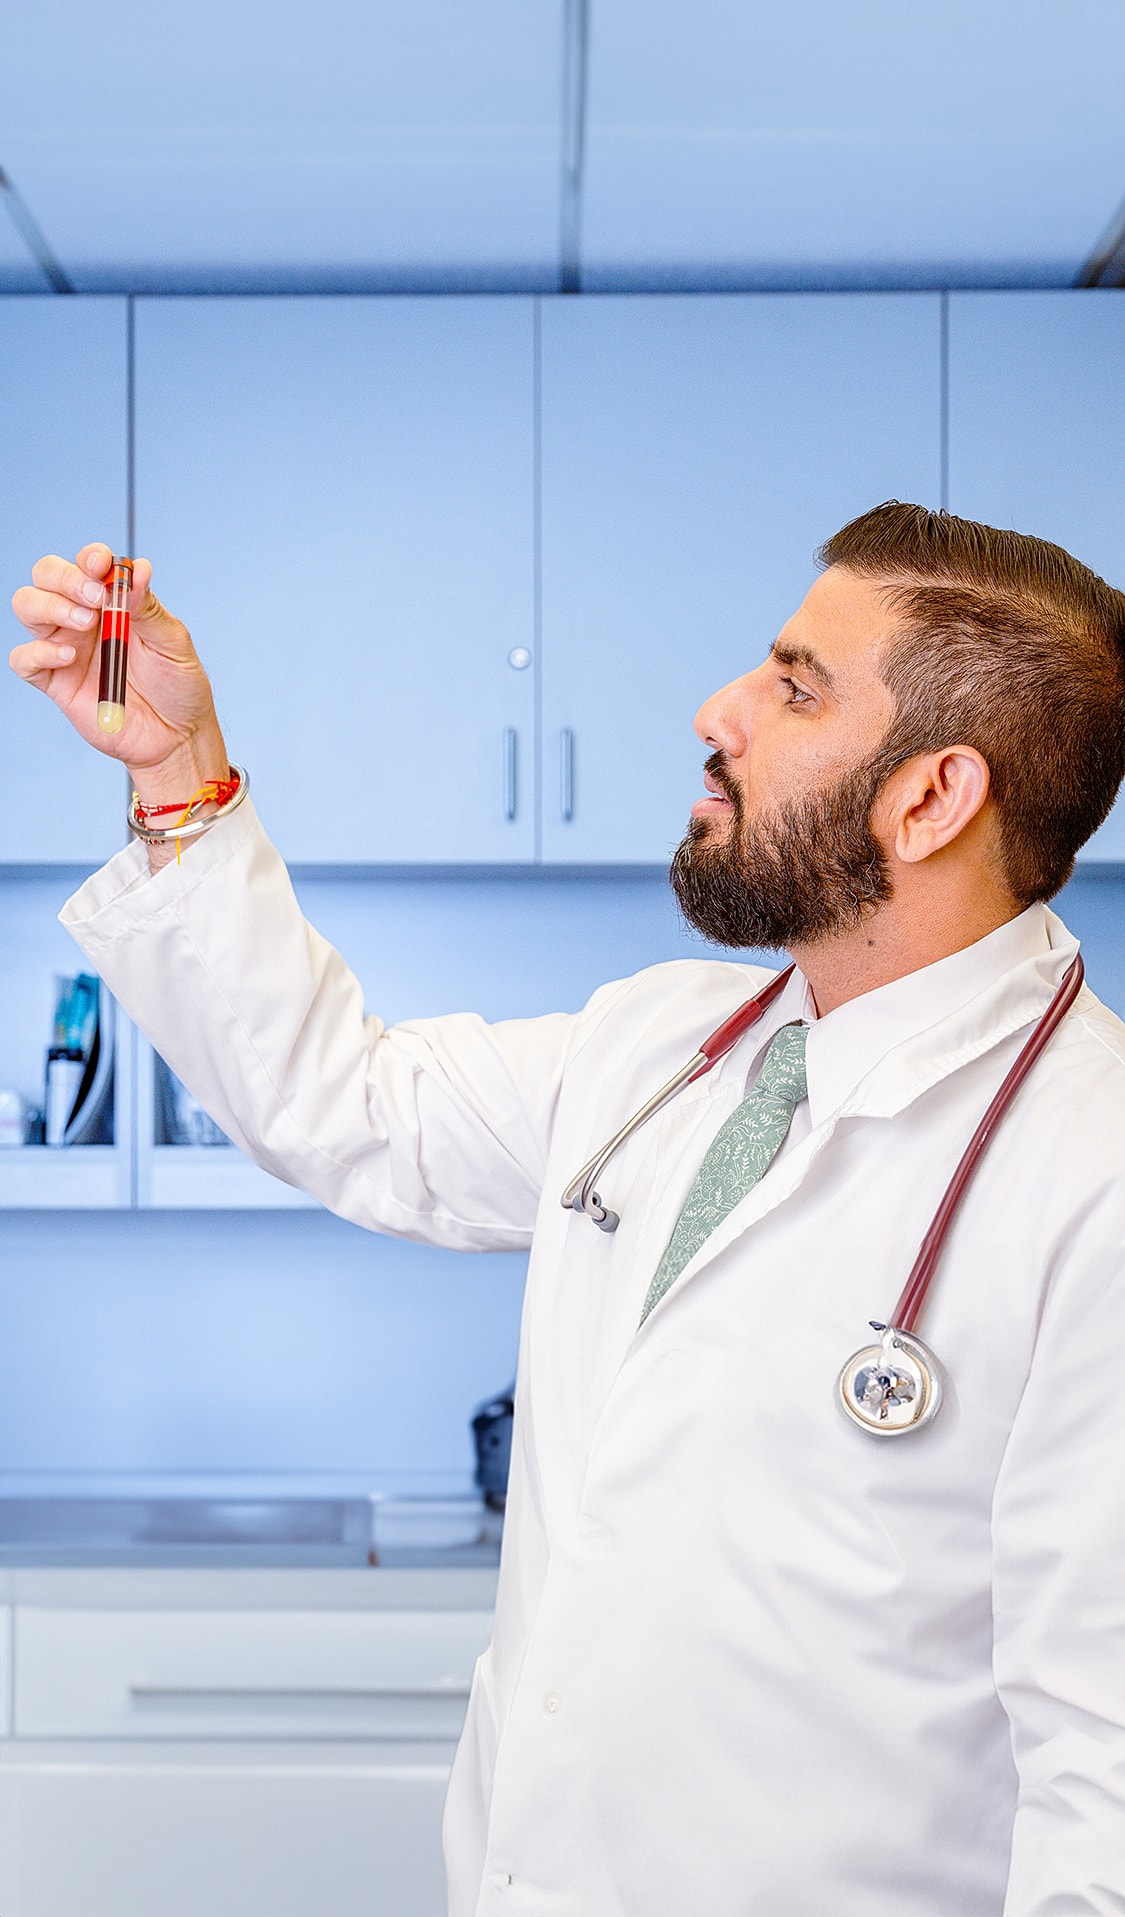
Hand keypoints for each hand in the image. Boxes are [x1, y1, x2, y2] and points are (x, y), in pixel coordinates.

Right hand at [9, 543, 228, 795]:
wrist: (177, 738)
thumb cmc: (179, 687)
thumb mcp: (173, 643)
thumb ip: (149, 608)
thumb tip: (137, 568)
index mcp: (112, 602)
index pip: (86, 564)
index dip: (88, 557)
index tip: (102, 564)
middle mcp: (83, 618)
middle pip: (46, 577)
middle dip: (64, 577)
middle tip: (94, 597)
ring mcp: (65, 648)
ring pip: (27, 606)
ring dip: (50, 606)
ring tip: (86, 624)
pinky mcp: (55, 682)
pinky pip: (24, 659)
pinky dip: (38, 652)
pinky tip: (70, 658)